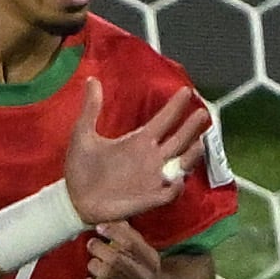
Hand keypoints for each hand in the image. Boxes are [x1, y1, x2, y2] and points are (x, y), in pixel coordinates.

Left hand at [59, 80, 208, 228]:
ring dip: (192, 155)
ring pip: (181, 164)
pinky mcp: (149, 198)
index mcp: (138, 141)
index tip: (187, 91)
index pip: (163, 120)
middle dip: (192, 127)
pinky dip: (176, 186)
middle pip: (179, 140)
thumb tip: (91, 79)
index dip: (175, 107)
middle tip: (204, 112)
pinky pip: (169, 192)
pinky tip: (179, 179)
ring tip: (200, 143)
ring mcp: (152, 178)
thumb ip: (91, 108)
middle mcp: (150, 157)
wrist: (74, 199)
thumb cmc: (80, 168)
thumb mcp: (83, 134)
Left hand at [87, 221, 162, 278]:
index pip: (132, 243)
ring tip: (93, 263)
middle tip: (91, 244)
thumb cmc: (145, 266)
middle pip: (117, 260)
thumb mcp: (144, 250)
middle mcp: (144, 276)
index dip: (114, 233)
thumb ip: (128, 235)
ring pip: (109, 278)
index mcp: (150, 258)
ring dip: (95, 267)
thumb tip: (109, 220)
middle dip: (99, 249)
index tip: (99, 227)